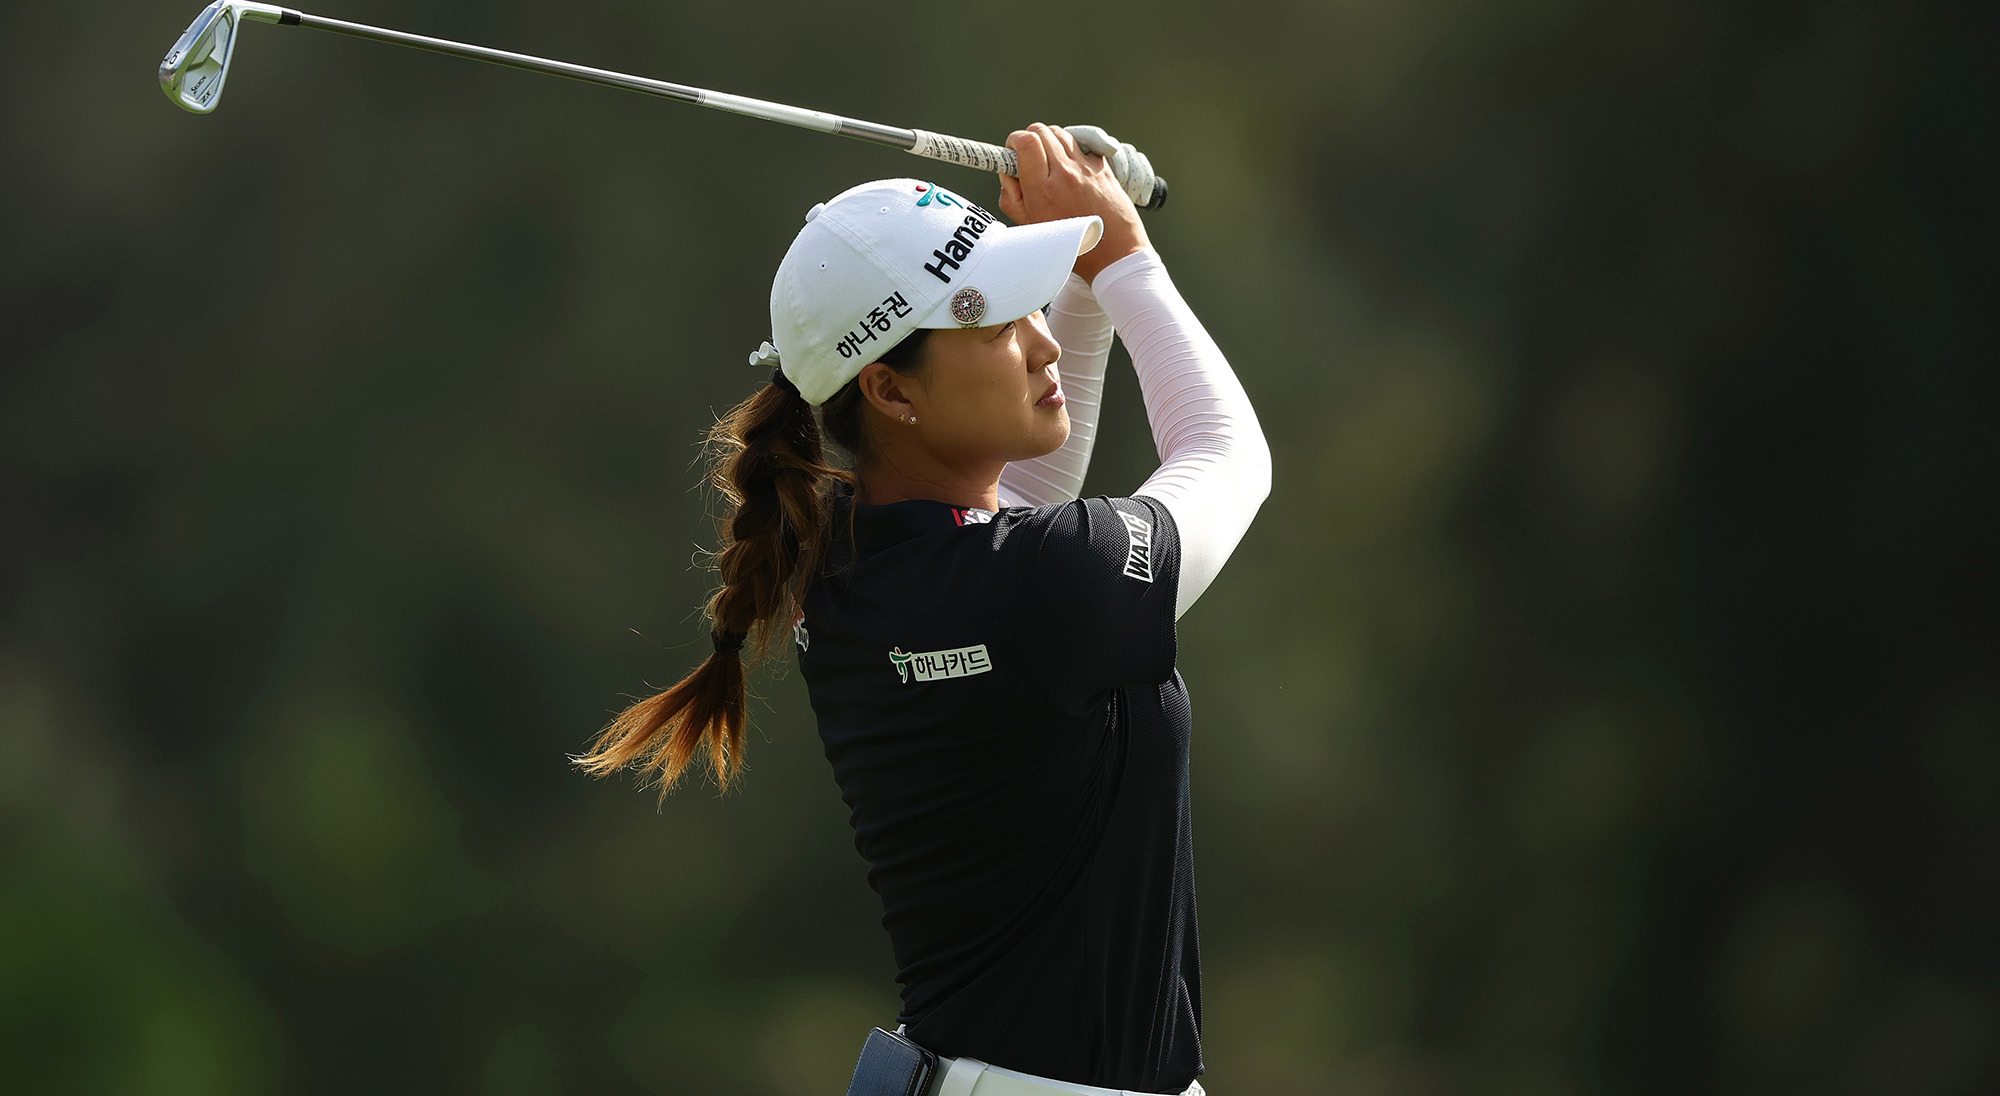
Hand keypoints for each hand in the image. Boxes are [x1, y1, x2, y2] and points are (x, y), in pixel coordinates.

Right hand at [998, 123, 1149, 283]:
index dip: (1014, 141)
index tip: (1012, 150)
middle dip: (1029, 138)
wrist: (1114, 254)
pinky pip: (1082, 146)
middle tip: (1029, 155)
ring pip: (1061, 134)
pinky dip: (1072, 150)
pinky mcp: (1103, 168)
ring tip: (1050, 161)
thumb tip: (1008, 171)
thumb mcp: (1030, 227)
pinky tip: (1071, 168)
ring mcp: (1086, 169)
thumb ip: (1011, 196)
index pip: (1026, 142)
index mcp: (1042, 189)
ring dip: (1050, 142)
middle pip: (1042, 130)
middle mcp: (1065, 174)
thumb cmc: (1070, 246)